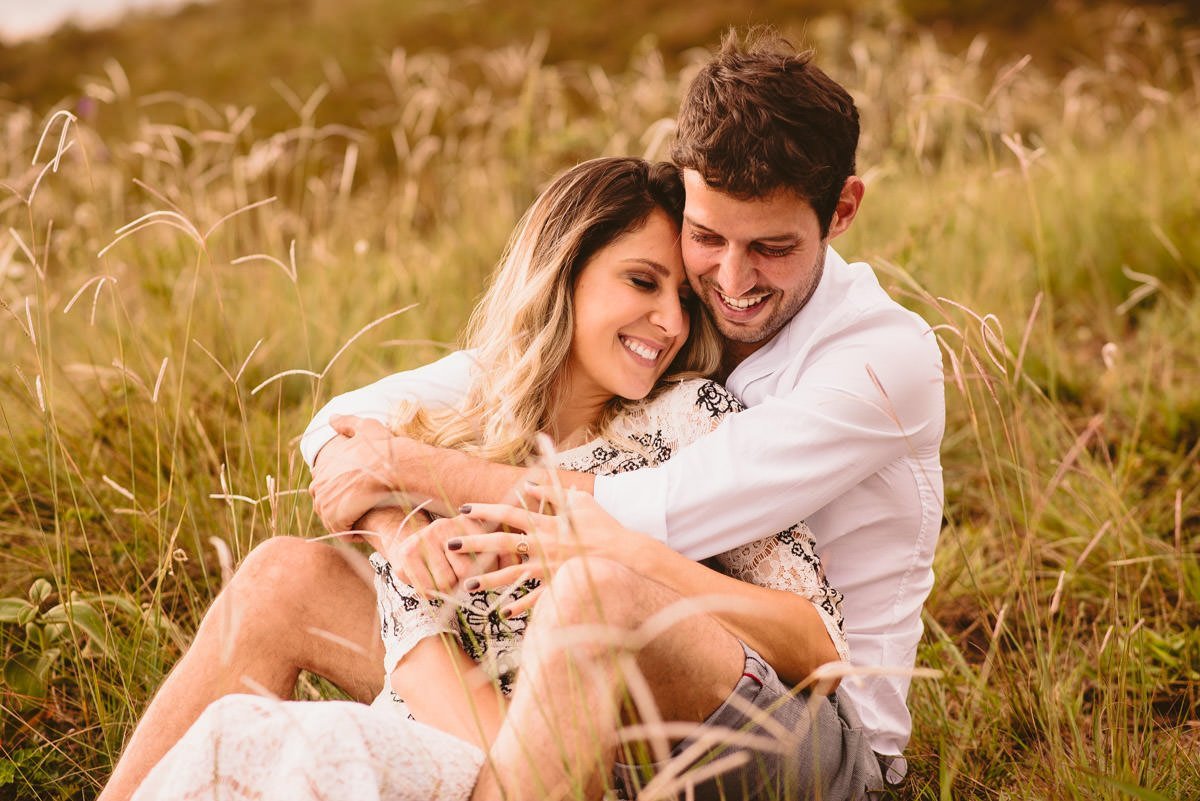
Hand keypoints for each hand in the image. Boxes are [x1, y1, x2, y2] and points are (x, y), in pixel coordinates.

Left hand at [309, 415, 408, 532]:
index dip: (338, 490)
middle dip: (338, 508)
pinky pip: (341, 530)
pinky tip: (366, 530)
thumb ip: (348, 423)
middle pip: (323, 503)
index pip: (321, 484)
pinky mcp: (336, 517)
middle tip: (360, 510)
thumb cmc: (386, 449)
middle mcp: (320, 483)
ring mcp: (326, 501)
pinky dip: (352, 533)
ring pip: (331, 518)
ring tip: (364, 521)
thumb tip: (331, 418)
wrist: (396, 469)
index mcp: (324, 466)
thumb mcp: (367, 428)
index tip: (356, 494)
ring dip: (345, 522)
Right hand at [386, 515, 500, 595]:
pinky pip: (426, 590)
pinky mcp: (406, 555)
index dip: (490, 572)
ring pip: (445, 584)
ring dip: (447, 589)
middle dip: (466, 583)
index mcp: (466, 522)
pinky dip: (430, 593)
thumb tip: (517, 562)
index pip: (489, 555)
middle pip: (466, 572)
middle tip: (461, 579)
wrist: (409, 541)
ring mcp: (422, 540)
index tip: (488, 574)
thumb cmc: (452, 551)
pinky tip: (429, 580)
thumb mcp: (478, 545)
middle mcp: (443, 526)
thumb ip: (503, 554)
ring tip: (444, 578)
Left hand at [449, 483, 658, 616]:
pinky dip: (521, 607)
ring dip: (489, 580)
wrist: (626, 556)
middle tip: (450, 544)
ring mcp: (550, 567)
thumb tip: (529, 485)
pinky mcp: (559, 585)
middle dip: (474, 543)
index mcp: (547, 523)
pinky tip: (504, 613)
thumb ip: (553, 492)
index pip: (510, 513)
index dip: (486, 510)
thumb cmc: (604, 527)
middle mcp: (544, 544)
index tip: (465, 510)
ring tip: (467, 586)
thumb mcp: (580, 502)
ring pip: (513, 574)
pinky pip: (537, 600)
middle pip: (502, 542)